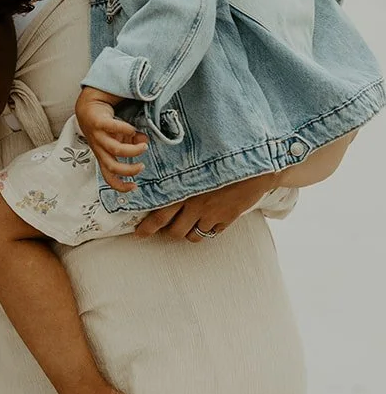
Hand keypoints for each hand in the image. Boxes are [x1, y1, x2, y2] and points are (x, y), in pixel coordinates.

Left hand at [75, 87, 147, 192]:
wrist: (88, 106)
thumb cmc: (104, 124)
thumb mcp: (119, 137)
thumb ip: (133, 142)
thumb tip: (145, 142)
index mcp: (103, 155)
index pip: (108, 177)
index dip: (120, 186)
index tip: (134, 187)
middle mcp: (99, 148)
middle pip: (111, 166)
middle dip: (128, 170)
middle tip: (141, 166)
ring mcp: (98, 136)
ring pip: (114, 149)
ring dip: (132, 150)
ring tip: (144, 145)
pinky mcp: (98, 122)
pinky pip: (112, 127)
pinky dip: (125, 129)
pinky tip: (132, 129)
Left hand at [134, 170, 282, 241]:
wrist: (254, 166)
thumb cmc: (222, 158)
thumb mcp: (195, 162)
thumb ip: (179, 173)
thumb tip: (161, 177)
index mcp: (184, 189)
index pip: (159, 214)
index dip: (147, 227)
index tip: (138, 234)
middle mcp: (195, 205)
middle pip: (174, 231)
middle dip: (166, 233)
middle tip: (164, 230)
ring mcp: (211, 214)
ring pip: (192, 235)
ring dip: (187, 232)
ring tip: (188, 223)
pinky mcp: (227, 219)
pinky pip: (211, 233)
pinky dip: (207, 230)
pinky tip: (208, 220)